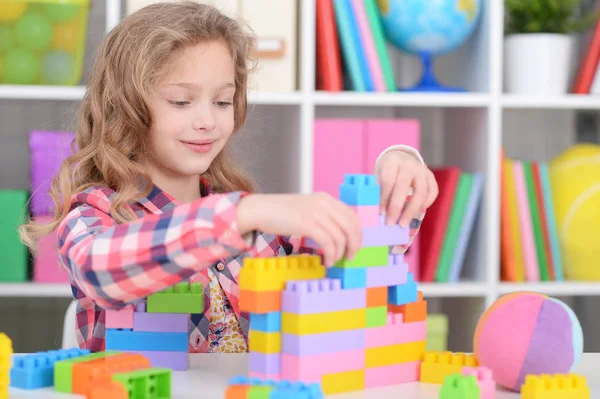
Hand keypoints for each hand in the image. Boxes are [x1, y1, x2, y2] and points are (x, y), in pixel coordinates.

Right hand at [237, 193, 362, 265]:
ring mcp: (316, 212)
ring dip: (339, 253)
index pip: (352, 215)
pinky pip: (328, 242)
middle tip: (350, 257)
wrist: (259, 209)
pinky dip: (331, 255)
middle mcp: (324, 203)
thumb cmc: (280, 213)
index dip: (358, 233)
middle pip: (351, 226)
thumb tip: (337, 236)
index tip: (355, 246)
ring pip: (340, 236)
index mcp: (325, 198)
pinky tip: (327, 261)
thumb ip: (321, 216)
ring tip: (333, 261)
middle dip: (354, 244)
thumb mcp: (306, 208)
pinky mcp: (307, 223)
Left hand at [375, 149, 437, 226]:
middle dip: (396, 207)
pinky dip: (426, 203)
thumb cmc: (386, 171)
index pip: (388, 181)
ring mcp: (422, 170)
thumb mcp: (378, 175)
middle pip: (403, 187)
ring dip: (412, 210)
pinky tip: (418, 213)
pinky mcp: (431, 176)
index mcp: (393, 161)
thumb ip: (378, 191)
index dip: (384, 198)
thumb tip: (379, 214)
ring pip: (421, 192)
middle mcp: (409, 164)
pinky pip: (433, 191)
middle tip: (390, 223)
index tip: (381, 213)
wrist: (400, 157)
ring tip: (404, 224)